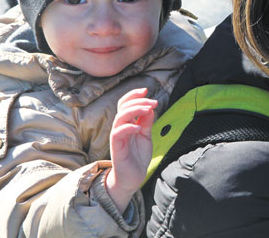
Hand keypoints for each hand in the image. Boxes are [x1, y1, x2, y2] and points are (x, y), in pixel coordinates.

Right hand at [105, 87, 156, 212]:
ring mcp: (117, 136)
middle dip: (137, 100)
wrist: (133, 178)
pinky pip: (118, 133)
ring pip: (120, 117)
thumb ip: (147, 122)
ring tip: (148, 109)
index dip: (134, 94)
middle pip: (122, 106)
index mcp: (127, 123)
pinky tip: (139, 127)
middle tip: (152, 102)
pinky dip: (128, 127)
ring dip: (134, 110)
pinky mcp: (116, 147)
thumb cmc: (138, 156)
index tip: (147, 90)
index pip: (125, 103)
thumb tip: (151, 107)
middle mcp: (120, 127)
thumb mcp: (146, 136)